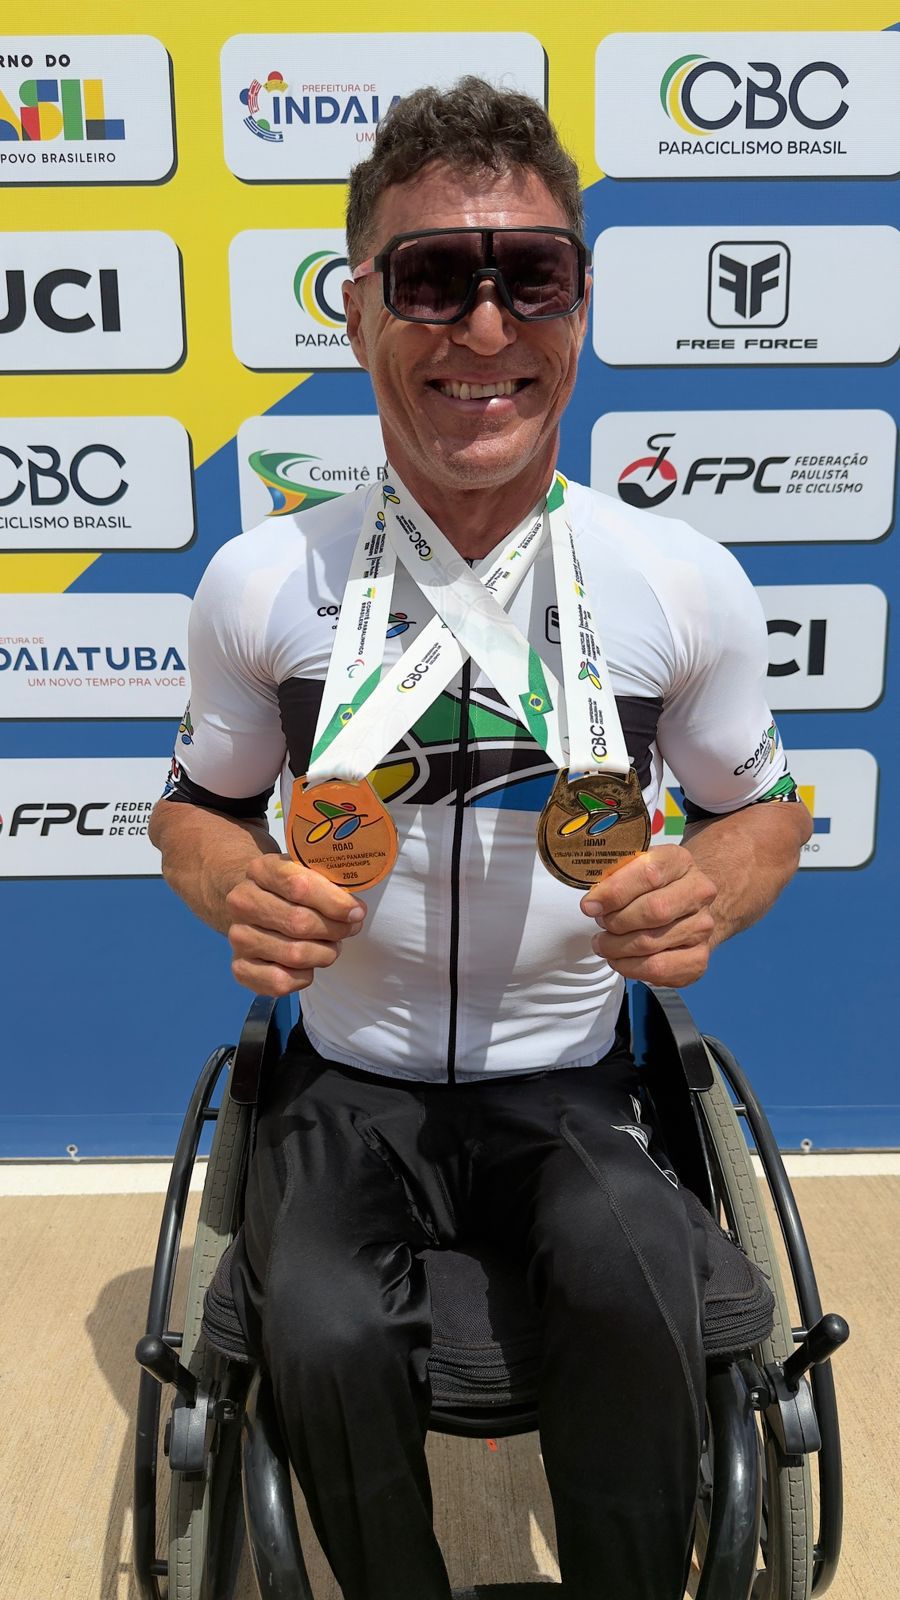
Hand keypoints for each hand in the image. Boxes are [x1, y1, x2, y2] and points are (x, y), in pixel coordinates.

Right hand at [224, 854, 366, 996]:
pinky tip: (308, 964)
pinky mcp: (240, 967)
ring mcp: (238, 936)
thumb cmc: (290, 890)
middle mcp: (242, 903)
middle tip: (348, 929)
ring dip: (324, 953)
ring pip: (294, 954)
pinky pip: (280, 982)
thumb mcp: (307, 872)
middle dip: (334, 929)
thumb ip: (330, 883)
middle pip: (299, 923)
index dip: (335, 902)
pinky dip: (304, 976)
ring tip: (330, 945)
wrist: (254, 905)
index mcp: (260, 870)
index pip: (300, 886)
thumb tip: (355, 911)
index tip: (357, 911)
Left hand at [580, 846, 717, 986]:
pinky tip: (620, 959)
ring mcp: (703, 926)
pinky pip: (659, 969)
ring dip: (617, 947)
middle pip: (653, 910)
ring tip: (604, 943)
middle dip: (616, 922)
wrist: (685, 905)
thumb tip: (593, 902)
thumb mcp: (634, 868)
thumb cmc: (651, 886)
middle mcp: (699, 892)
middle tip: (600, 924)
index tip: (590, 905)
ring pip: (652, 943)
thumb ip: (614, 877)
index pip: (649, 874)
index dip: (615, 892)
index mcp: (680, 861)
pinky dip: (631, 968)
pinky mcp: (699, 957)